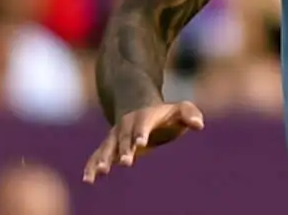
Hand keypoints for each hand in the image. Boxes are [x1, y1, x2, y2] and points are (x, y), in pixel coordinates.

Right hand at [82, 100, 204, 183]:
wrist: (138, 107)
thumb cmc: (165, 115)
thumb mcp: (179, 110)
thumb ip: (190, 114)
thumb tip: (199, 124)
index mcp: (144, 116)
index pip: (143, 124)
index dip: (142, 132)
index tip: (141, 142)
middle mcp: (126, 125)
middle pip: (124, 137)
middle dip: (125, 149)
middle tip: (127, 162)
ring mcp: (115, 136)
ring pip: (107, 147)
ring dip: (104, 159)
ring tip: (101, 172)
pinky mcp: (108, 146)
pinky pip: (97, 155)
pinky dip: (92, 166)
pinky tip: (88, 179)